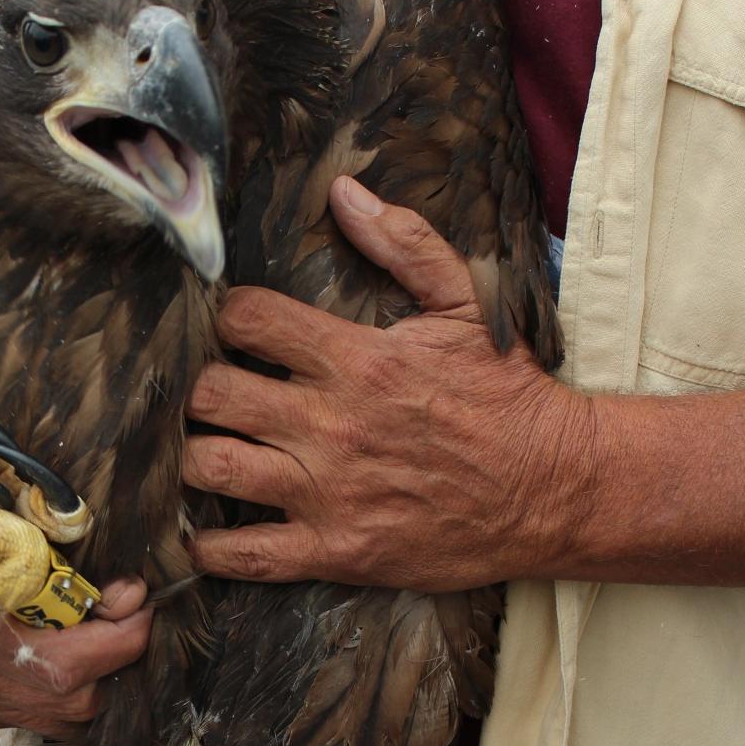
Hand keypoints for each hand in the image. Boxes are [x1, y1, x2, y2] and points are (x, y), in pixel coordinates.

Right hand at [0, 576, 152, 732]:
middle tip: (126, 620)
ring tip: (101, 639)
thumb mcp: (22, 549)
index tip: (143, 601)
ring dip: (95, 680)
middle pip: (79, 698)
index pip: (80, 660)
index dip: (128, 630)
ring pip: (68, 716)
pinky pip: (46, 714)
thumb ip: (81, 583)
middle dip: (116, 659)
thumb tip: (134, 600)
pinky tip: (70, 657)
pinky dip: (68, 690)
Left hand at [182, 177, 597, 590]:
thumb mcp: (464, 306)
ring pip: (211, 467)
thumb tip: (344, 191)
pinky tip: (199, 532)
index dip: (225, 317)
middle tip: (204, 393)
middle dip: (196, 389)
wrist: (553, 489)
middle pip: (211, 394)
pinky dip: (208, 546)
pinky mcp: (335, 550)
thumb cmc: (506, 397)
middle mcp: (330, 424)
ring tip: (200, 448)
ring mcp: (327, 493)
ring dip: (191, 457)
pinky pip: (243, 554)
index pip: (247, 318)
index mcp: (356, 359)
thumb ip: (404, 243)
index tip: (231, 329)